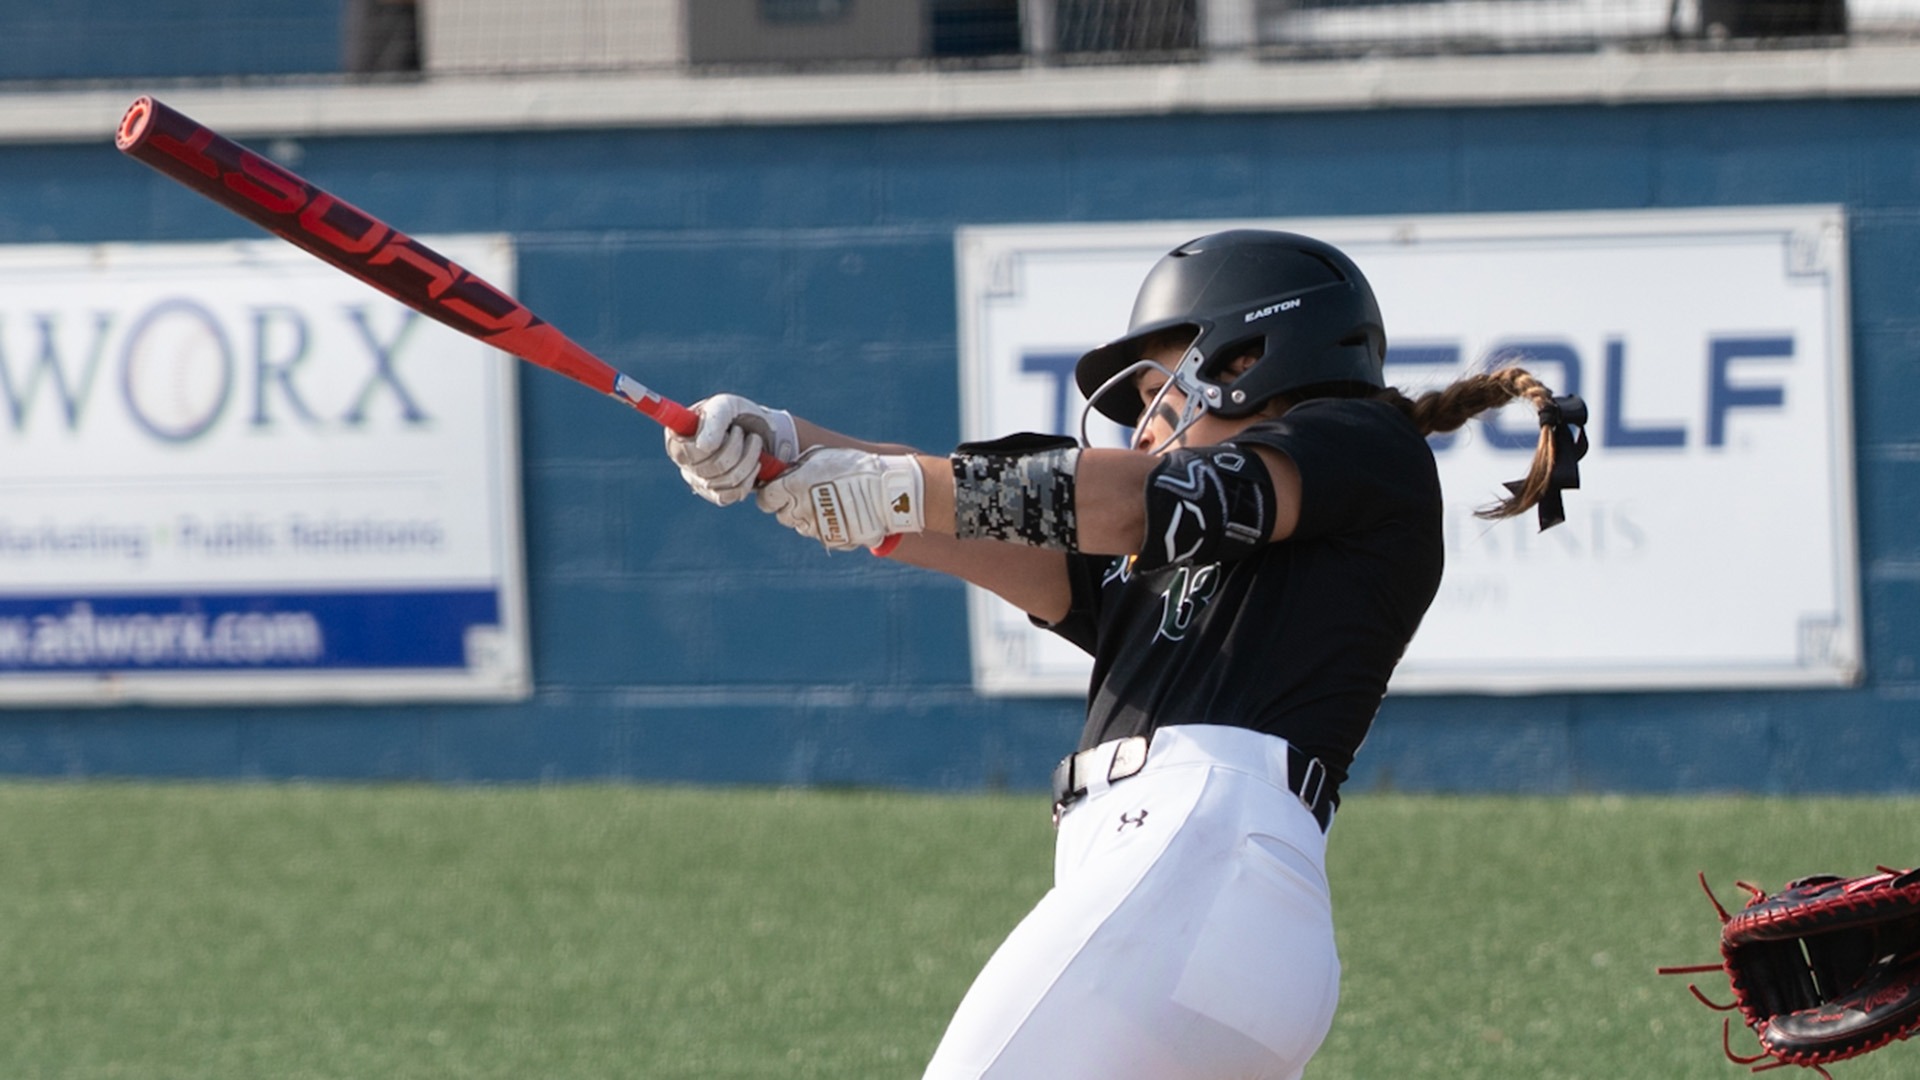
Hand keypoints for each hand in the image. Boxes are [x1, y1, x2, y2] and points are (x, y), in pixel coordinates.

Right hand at [663, 394, 799, 506]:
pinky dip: (749, 477)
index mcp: (678, 437)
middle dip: (735, 448)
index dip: (709, 445)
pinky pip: (731, 495)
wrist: (764, 432)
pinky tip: (755, 463)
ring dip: (748, 460)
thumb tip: (703, 447)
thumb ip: (713, 419)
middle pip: (706, 469)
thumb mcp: (727, 406)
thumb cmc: (739, 415)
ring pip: (722, 482)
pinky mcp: (717, 495)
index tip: (732, 429)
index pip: (682, 453)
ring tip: (754, 442)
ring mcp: (699, 481)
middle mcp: (685, 462)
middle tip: (744, 432)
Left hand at [755, 448, 923, 551]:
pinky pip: (823, 535)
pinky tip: (844, 514)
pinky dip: (829, 527)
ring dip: (811, 517)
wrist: (885, 490)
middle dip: (792, 506)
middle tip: (811, 494)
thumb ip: (797, 469)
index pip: (766, 499)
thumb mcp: (821, 459)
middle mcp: (800, 510)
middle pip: (783, 515)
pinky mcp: (832, 540)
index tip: (781, 490)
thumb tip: (781, 473)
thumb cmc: (854, 467)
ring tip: (833, 502)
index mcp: (792, 487)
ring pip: (803, 526)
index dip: (772, 495)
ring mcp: (816, 528)